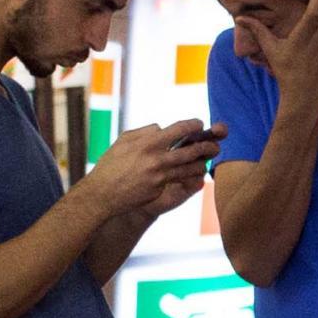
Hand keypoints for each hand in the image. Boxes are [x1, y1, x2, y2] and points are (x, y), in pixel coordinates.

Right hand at [88, 118, 227, 218]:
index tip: (199, 124)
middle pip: (191, 150)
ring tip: (207, 160)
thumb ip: (145, 132)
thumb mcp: (124, 141)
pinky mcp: (160, 190)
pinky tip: (195, 173)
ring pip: (190, 168)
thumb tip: (162, 128)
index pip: (179, 130)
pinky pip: (179, 180)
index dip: (193, 125)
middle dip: (207, 146)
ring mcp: (160, 176)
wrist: (102, 193)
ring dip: (202, 163)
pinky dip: (189, 176)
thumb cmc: (111, 164)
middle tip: (215, 144)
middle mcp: (157, 159)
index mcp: (148, 143)